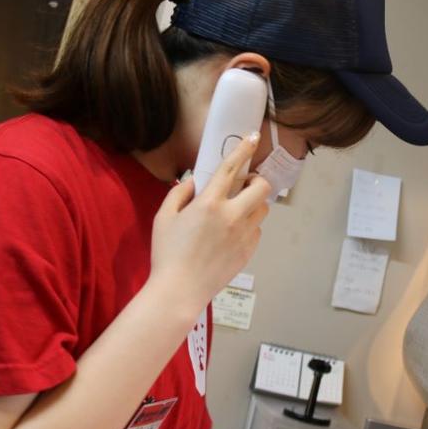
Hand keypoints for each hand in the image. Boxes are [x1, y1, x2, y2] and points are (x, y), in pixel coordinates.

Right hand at [148, 132, 270, 315]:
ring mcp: (243, 235)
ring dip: (254, 204)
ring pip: (263, 209)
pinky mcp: (248, 251)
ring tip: (238, 209)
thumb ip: (179, 194)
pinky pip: (257, 231)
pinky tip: (232, 233)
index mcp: (210, 204)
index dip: (243, 149)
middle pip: (262, 187)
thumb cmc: (167, 253)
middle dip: (258, 180)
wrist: (180, 290)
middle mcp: (232, 216)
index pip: (232, 168)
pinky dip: (249, 226)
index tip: (253, 138)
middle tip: (245, 185)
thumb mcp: (164, 218)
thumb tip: (193, 181)